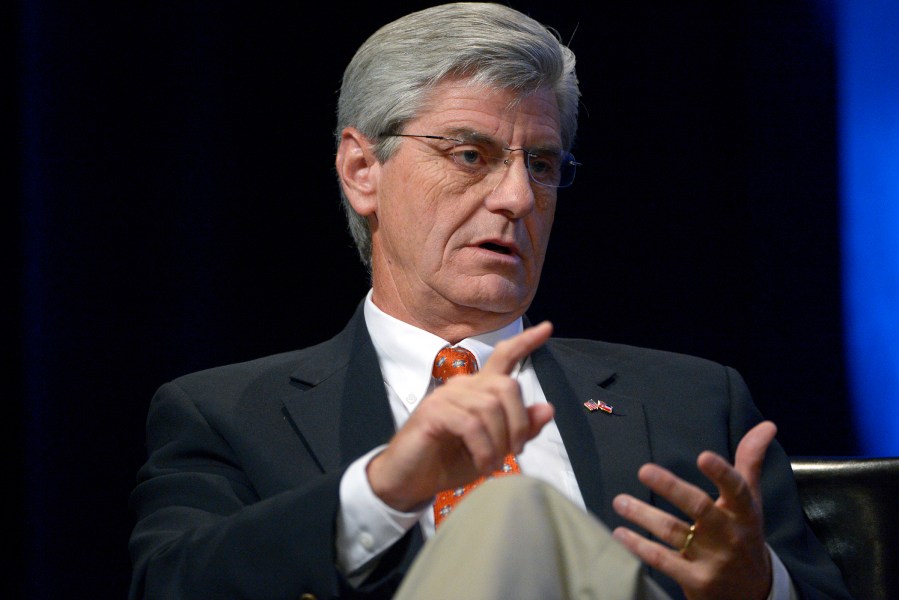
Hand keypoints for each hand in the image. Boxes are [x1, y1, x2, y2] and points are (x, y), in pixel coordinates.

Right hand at [367, 321, 555, 510]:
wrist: (408, 481)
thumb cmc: (447, 462)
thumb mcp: (493, 449)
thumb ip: (520, 430)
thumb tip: (548, 408)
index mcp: (477, 390)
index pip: (504, 356)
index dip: (526, 342)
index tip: (547, 328)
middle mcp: (462, 385)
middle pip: (507, 386)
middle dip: (519, 423)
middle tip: (515, 452)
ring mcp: (445, 396)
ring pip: (491, 407)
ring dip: (499, 442)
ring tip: (493, 464)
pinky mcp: (433, 412)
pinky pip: (471, 424)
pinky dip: (483, 449)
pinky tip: (481, 464)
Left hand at [611, 421, 777, 599]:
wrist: (752, 592)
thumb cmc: (744, 534)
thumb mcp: (751, 501)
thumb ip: (750, 462)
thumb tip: (766, 424)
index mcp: (744, 512)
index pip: (737, 489)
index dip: (721, 473)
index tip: (703, 456)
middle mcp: (730, 534)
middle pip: (699, 507)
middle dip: (671, 487)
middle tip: (644, 470)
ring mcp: (714, 560)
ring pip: (674, 532)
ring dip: (643, 515)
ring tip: (620, 501)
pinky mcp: (697, 581)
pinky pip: (663, 560)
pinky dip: (640, 546)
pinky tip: (621, 533)